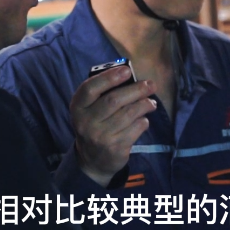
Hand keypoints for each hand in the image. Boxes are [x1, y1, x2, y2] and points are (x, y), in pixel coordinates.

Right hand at [70, 66, 156, 186]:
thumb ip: (105, 92)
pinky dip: (143, 121)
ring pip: (129, 114)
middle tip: (151, 85)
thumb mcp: (91, 108)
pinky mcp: (115, 148)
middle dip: (136, 90)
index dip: (109, 77)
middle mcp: (86, 122)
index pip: (90, 88)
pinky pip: (136, 128)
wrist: (93, 159)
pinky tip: (143, 119)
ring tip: (151, 102)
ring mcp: (100, 137)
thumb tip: (131, 76)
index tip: (127, 70)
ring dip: (144, 105)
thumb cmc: (96, 123)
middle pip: (114, 100)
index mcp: (78, 107)